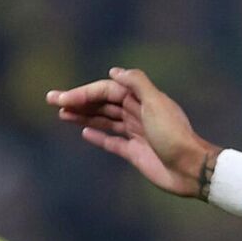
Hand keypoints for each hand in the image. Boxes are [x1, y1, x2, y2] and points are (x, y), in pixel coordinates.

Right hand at [50, 67, 213, 196]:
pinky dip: (98, 136)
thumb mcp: (156, 103)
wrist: (191, 169)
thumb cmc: (174, 135)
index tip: (63, 98)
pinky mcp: (136, 153)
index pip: (106, 90)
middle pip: (102, 103)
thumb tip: (114, 71)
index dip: (84, 92)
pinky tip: (84, 132)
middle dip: (78, 101)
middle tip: (51, 100)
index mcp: (142, 99)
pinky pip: (112, 142)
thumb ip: (137, 83)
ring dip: (83, 115)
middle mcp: (138, 113)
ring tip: (61, 114)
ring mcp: (136, 133)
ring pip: (104, 120)